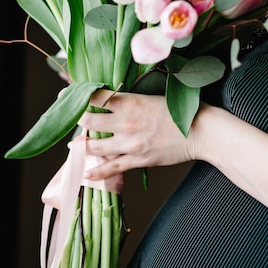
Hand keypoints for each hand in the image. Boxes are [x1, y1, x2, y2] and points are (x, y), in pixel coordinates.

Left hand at [78, 89, 196, 179]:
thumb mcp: (153, 97)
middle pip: (89, 120)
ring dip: (82, 145)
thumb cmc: (182, 111)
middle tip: (72, 121)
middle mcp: (125, 121)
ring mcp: (130, 142)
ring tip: (75, 146)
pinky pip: (112, 167)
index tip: (66, 94)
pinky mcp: (138, 159)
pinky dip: (97, 172)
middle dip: (77, 120)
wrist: (202, 131)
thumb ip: (131, 100)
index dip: (77, 95)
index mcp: (130, 101)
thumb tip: (114, 100)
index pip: (95, 96)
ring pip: (95, 145)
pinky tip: (86, 173)